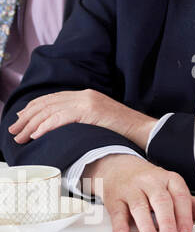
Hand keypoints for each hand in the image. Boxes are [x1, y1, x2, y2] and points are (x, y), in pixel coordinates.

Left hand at [9, 90, 157, 149]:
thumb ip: (81, 119)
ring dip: (32, 125)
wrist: (143, 130)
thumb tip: (60, 129)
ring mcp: (89, 101)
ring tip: (21, 137)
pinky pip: (62, 117)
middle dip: (27, 118)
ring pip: (51, 110)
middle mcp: (85, 95)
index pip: (52, 99)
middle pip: (48, 103)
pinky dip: (46, 126)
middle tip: (14, 131)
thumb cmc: (123, 131)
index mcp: (86, 95)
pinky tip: (37, 134)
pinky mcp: (91, 111)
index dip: (33, 109)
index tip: (20, 120)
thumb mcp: (99, 121)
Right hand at [82, 155, 194, 231]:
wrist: (120, 167)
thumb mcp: (172, 189)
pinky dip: (120, 224)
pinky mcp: (114, 197)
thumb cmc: (151, 183)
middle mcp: (151, 182)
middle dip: (167, 220)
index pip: (180, 196)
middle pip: (161, 200)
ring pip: (139, 206)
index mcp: (170, 179)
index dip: (185, 215)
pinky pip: (117, 211)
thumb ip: (192, 205)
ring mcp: (131, 189)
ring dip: (145, 224)